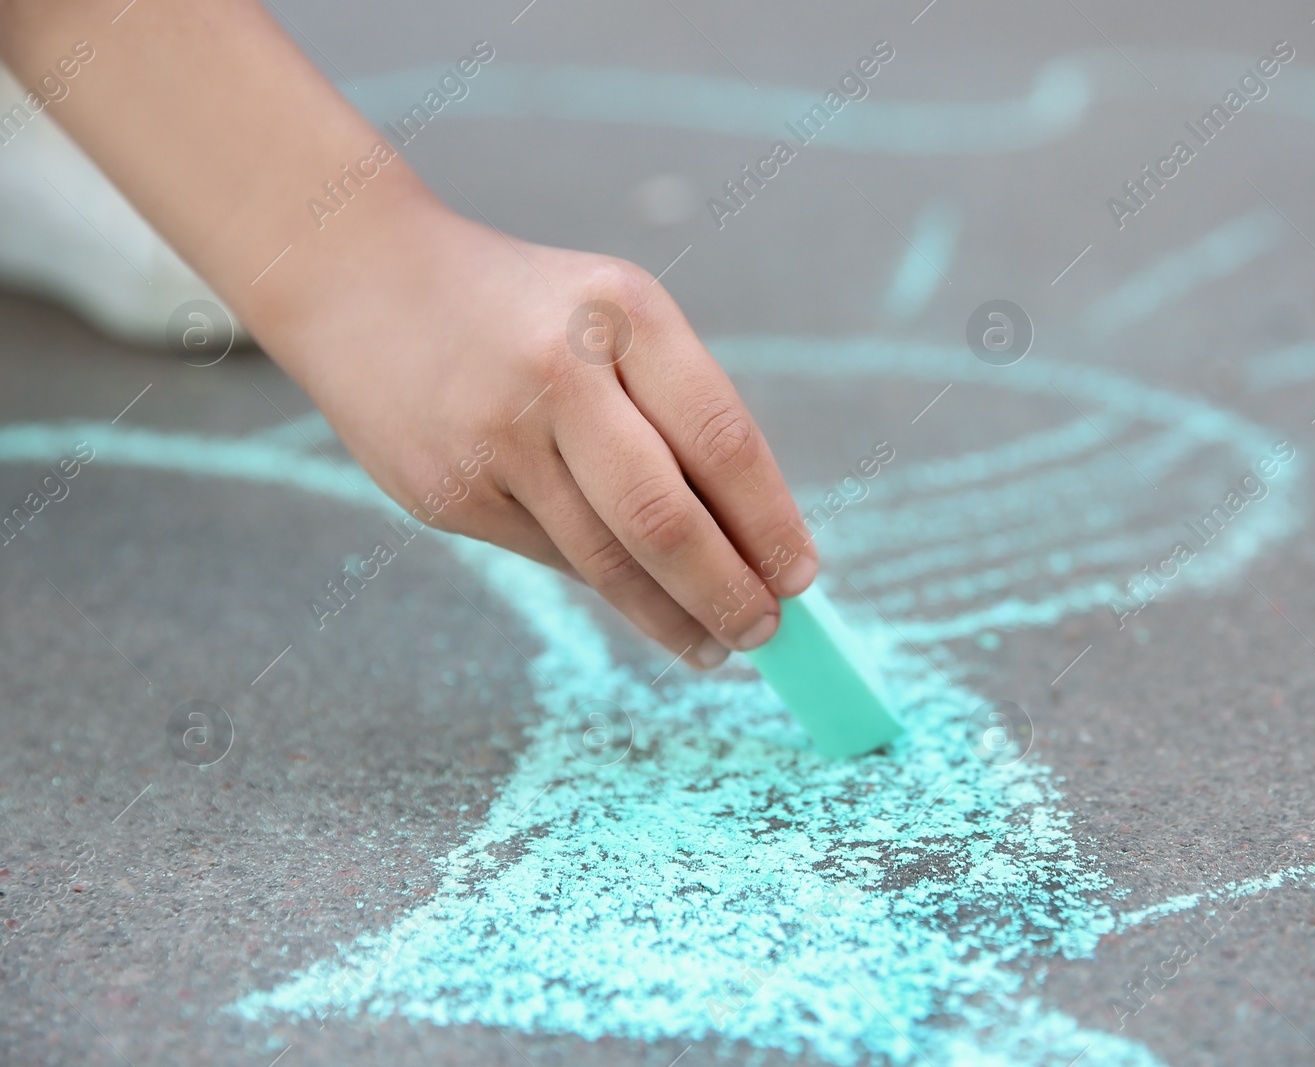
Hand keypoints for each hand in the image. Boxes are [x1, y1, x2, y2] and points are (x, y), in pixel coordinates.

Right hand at [256, 197, 817, 668]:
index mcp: (621, 312)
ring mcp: (491, 437)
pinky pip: (549, 558)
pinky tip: (637, 602)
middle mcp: (556, 370)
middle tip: (765, 633)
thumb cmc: (526, 312)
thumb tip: (749, 543)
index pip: (720, 438)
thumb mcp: (612, 318)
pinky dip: (605, 588)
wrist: (362, 278)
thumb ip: (677, 413)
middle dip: (726, 592)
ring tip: (713, 644)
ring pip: (603, 559)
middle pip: (662, 517)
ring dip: (671, 616)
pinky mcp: (444, 492)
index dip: (769, 522)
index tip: (801, 577)